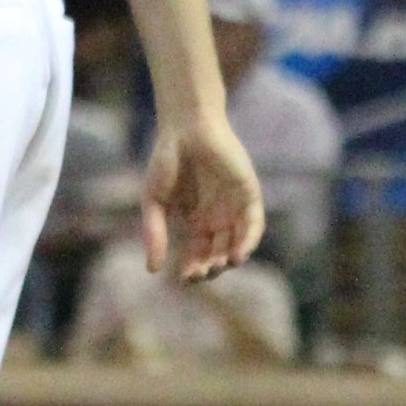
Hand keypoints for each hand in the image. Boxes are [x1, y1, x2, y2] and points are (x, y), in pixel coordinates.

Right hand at [141, 116, 264, 281]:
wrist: (185, 127)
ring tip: (219, 267)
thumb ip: (155, 233)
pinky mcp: (249, 193)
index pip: (198, 254)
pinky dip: (248, 241)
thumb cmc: (166, 159)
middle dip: (210, 267)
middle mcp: (217, 217)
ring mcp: (234, 206)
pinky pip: (253, 223)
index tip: (184, 278)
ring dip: (230, 259)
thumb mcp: (154, 201)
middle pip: (218, 253)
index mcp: (195, 221)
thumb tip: (153, 270)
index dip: (193, 268)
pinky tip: (236, 254)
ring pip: (237, 243)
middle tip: (200, 274)